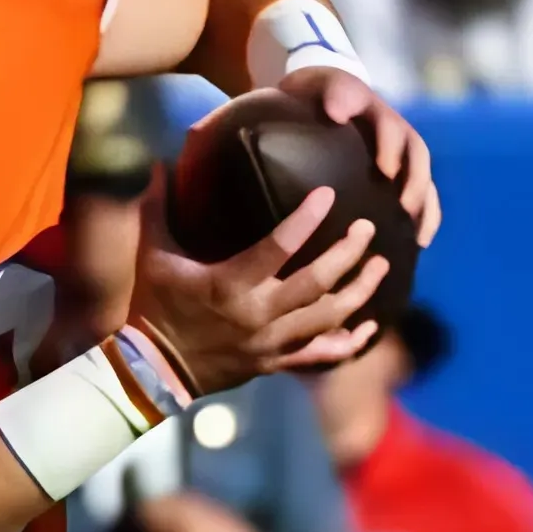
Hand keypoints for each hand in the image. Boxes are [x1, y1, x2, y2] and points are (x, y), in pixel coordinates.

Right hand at [128, 171, 387, 394]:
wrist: (151, 369)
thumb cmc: (153, 306)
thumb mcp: (152, 255)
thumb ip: (159, 208)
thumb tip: (162, 162)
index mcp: (229, 285)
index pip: (278, 247)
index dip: (307, 219)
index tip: (329, 194)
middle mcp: (257, 314)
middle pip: (317, 281)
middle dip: (349, 253)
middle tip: (368, 228)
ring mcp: (269, 342)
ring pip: (328, 317)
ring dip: (360, 292)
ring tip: (381, 266)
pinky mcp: (273, 362)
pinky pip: (320, 355)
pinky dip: (349, 342)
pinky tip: (371, 327)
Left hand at [275, 65, 439, 247]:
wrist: (322, 95)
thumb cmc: (320, 93)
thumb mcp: (323, 84)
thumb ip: (334, 92)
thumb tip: (338, 111)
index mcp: (378, 114)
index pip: (392, 128)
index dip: (391, 148)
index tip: (386, 171)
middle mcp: (396, 134)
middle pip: (417, 158)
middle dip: (416, 184)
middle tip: (405, 209)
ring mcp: (400, 154)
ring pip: (423, 179)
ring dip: (425, 206)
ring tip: (418, 236)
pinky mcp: (398, 174)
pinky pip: (419, 195)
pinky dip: (424, 217)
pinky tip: (418, 243)